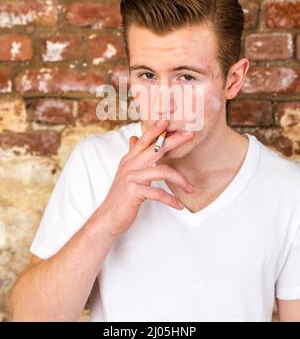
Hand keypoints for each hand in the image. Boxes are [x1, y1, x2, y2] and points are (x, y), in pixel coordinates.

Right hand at [98, 120, 194, 236]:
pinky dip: (171, 200)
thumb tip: (134, 138)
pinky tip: (179, 205)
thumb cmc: (120, 197)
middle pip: (155, 148)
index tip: (168, 120)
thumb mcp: (125, 173)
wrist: (107, 218)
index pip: (144, 140)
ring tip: (190, 188)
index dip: (156, 129)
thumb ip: (132, 156)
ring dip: (180, 179)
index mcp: (129, 160)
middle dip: (174, 140)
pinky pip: (159, 193)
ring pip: (162, 171)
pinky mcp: (134, 192)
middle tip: (190, 134)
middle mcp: (130, 166)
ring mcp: (131, 178)